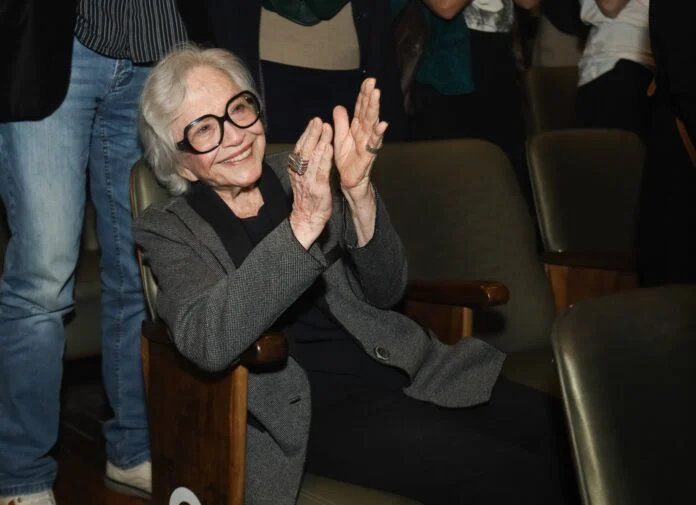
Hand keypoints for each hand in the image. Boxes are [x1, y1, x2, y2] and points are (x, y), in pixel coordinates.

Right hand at [288, 118, 333, 248]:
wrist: (307, 218)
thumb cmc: (308, 197)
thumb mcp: (303, 177)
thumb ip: (306, 162)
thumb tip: (312, 144)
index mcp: (295, 169)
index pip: (300, 148)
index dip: (307, 133)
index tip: (314, 121)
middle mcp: (299, 173)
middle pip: (305, 149)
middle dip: (312, 133)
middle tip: (319, 120)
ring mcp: (308, 181)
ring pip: (313, 158)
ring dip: (320, 141)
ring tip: (327, 128)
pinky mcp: (318, 189)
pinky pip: (321, 171)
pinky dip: (325, 158)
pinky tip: (329, 148)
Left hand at [333, 78, 388, 196]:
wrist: (348, 179)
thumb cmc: (347, 159)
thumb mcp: (339, 138)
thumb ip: (340, 122)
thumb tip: (339, 106)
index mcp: (357, 127)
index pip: (361, 108)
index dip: (364, 94)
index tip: (368, 81)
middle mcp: (364, 132)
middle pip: (367, 112)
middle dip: (370, 97)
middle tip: (373, 83)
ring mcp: (367, 143)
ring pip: (371, 123)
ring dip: (374, 109)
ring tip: (377, 95)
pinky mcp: (368, 155)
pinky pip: (373, 143)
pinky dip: (378, 133)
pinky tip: (382, 124)